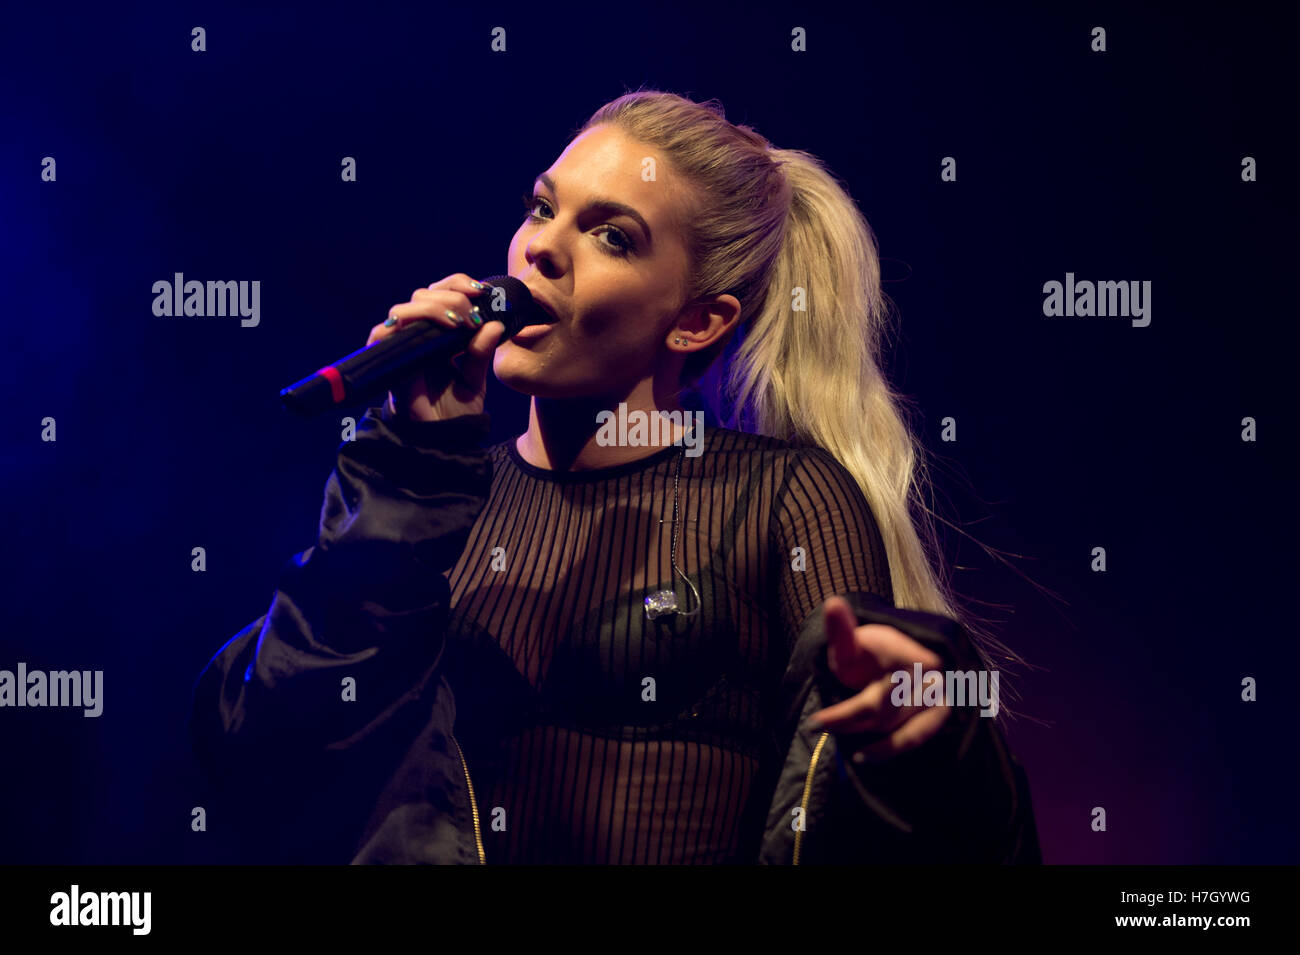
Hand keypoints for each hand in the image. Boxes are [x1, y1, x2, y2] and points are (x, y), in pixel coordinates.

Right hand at [366, 273, 506, 421]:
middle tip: (473, 316)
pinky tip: (432, 331)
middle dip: (452, 296)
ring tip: (460, 323)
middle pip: (423, 295)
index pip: (440, 293)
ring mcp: (399, 348)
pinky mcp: (386, 363)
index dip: (458, 284)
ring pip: (404, 308)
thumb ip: (481, 353)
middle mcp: (416, 336)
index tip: (483, 291)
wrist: (441, 441)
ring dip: (433, 308)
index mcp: (438, 334)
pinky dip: (403, 326)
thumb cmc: (455, 411)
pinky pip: (381, 334)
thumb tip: (496, 324)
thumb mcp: (475, 379)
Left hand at [806, 596, 951, 763]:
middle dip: (852, 724)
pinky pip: (920, 736)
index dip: (844, 714)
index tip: (815, 722)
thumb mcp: (853, 643)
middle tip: (822, 728)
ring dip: (875, 742)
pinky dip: (895, 748)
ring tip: (848, 750)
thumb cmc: (871, 651)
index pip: (874, 698)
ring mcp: (943, 695)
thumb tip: (832, 604)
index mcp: (909, 655)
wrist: (899, 655)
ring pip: (903, 728)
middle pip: (887, 714)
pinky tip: (868, 756)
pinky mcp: (945, 712)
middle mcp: (932, 676)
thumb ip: (841, 631)